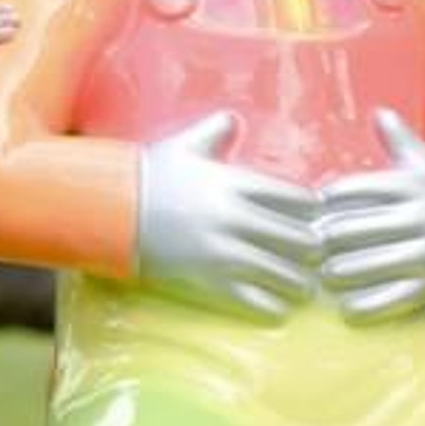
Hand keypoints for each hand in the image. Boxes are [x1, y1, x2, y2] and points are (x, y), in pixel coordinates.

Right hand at [137, 112, 321, 322]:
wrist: (112, 211)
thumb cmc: (149, 175)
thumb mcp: (183, 146)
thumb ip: (214, 131)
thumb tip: (232, 119)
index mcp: (234, 183)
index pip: (296, 198)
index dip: (311, 209)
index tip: (313, 214)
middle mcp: (235, 218)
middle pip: (301, 239)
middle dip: (312, 248)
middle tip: (313, 252)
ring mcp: (224, 252)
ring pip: (286, 275)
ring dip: (299, 281)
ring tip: (301, 283)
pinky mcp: (211, 282)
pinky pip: (258, 302)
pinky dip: (275, 306)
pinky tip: (277, 304)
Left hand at [319, 109, 424, 323]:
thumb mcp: (423, 159)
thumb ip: (398, 136)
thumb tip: (379, 112)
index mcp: (411, 185)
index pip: (354, 190)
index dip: (326, 200)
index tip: (308, 208)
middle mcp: (420, 218)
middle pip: (354, 229)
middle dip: (325, 239)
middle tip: (306, 244)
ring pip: (368, 265)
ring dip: (337, 273)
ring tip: (321, 273)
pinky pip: (391, 301)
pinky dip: (363, 307)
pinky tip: (344, 306)